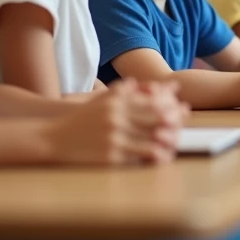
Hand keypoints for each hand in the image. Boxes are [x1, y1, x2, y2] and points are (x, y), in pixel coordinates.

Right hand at [45, 78, 185, 164]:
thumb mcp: (98, 101)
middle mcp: (117, 118)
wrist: (53, 138)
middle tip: (186, 125)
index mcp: (116, 103)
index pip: (151, 103)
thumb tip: (139, 82)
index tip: (184, 109)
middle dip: (174, 122)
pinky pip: (139, 156)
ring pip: (151, 138)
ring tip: (178, 142)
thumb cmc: (80, 119)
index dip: (171, 106)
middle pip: (155, 119)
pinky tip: (163, 157)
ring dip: (168, 140)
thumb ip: (120, 91)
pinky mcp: (110, 155)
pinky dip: (154, 156)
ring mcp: (114, 137)